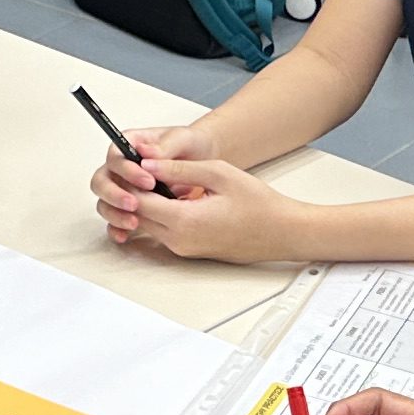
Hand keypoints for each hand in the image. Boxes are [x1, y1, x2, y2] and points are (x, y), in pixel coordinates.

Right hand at [88, 121, 207, 231]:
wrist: (202, 163)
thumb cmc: (190, 146)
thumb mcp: (183, 140)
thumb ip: (164, 146)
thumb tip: (145, 152)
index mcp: (129, 145)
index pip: (116, 158)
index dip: (127, 171)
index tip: (149, 182)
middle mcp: (120, 167)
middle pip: (101, 181)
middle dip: (114, 195)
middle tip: (134, 204)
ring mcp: (122, 188)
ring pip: (104, 202)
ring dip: (114, 214)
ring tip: (134, 223)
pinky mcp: (127, 208)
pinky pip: (113, 220)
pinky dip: (116, 228)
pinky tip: (125, 236)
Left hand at [98, 153, 293, 264]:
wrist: (281, 232)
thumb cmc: (258, 205)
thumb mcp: (218, 173)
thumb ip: (179, 168)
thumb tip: (148, 163)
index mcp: (185, 220)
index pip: (137, 201)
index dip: (132, 180)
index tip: (136, 163)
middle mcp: (179, 240)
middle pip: (137, 216)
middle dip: (134, 192)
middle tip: (145, 170)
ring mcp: (183, 248)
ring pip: (147, 225)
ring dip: (147, 204)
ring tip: (160, 180)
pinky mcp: (189, 251)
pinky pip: (162, 232)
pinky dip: (160, 214)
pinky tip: (174, 196)